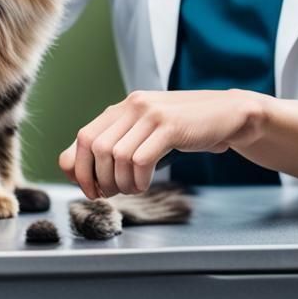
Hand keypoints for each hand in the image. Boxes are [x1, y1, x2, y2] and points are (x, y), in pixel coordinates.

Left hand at [57, 89, 262, 197]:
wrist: (227, 115)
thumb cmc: (184, 129)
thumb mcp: (145, 133)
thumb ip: (113, 144)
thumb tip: (70, 167)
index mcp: (122, 107)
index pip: (83, 138)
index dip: (81, 169)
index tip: (91, 190)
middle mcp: (132, 105)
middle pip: (95, 147)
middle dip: (99, 179)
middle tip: (112, 193)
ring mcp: (151, 113)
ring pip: (116, 156)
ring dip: (121, 182)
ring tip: (134, 187)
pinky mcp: (169, 125)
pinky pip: (140, 159)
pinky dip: (139, 179)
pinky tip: (146, 182)